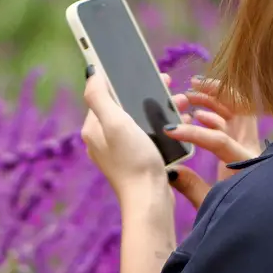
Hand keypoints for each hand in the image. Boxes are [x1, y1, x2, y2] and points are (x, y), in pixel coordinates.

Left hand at [81, 67, 174, 204]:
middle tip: (168, 84)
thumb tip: (91, 72)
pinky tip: (180, 123)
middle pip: (124, 106)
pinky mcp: (137, 160)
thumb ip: (99, 96)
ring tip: (181, 103)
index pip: (105, 94)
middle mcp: (104, 139)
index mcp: (94, 128)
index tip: (146, 72)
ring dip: (160, 108)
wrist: (150, 199)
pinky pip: (149, 135)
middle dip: (146, 93)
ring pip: (140, 120)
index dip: (124, 80)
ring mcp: (121, 151)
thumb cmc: (132, 160)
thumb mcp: (115, 123)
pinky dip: (164, 126)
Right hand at [165, 76, 261, 208]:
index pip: (220, 139)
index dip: (194, 133)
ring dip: (214, 101)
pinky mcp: (246, 147)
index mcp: (246, 165)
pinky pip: (234, 121)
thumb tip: (171, 170)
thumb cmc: (240, 217)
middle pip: (239, 109)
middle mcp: (252, 149)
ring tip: (191, 95)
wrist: (265, 221)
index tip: (170, 130)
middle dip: (214, 94)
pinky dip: (216, 114)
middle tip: (190, 88)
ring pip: (236, 110)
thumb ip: (191, 187)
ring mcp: (251, 145)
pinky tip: (199, 115)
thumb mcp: (211, 206)